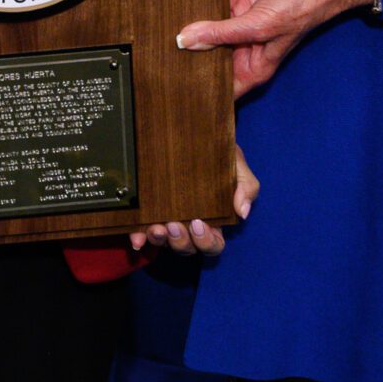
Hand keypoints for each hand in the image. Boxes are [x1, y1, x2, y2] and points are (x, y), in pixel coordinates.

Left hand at [131, 145, 258, 254]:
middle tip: (175, 224)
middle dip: (181, 241)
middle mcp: (189, 226)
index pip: (212, 244)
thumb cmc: (219, 155)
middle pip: (186, 248)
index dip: (207, 242)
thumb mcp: (236, 166)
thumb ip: (246, 187)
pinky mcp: (147, 212)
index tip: (200, 224)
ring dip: (159, 240)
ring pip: (163, 242)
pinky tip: (136, 238)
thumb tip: (242, 212)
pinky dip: (139, 237)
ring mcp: (167, 221)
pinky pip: (141, 231)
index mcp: (213, 221)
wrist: (195, 133)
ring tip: (156, 227)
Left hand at [175, 0, 378, 95]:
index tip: (177, 86)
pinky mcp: (242, 6)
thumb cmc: (300, 10)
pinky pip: (217, 7)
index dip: (202, 91)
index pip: (223, 89)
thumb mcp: (257, 25)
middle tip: (163, 49)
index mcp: (253, 68)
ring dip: (196, 25)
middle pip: (211, 58)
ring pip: (211, 30)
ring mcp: (243, 28)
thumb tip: (186, 40)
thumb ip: (221, 33)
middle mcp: (246, 50)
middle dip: (192, 53)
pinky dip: (206, 2)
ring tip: (169, 22)